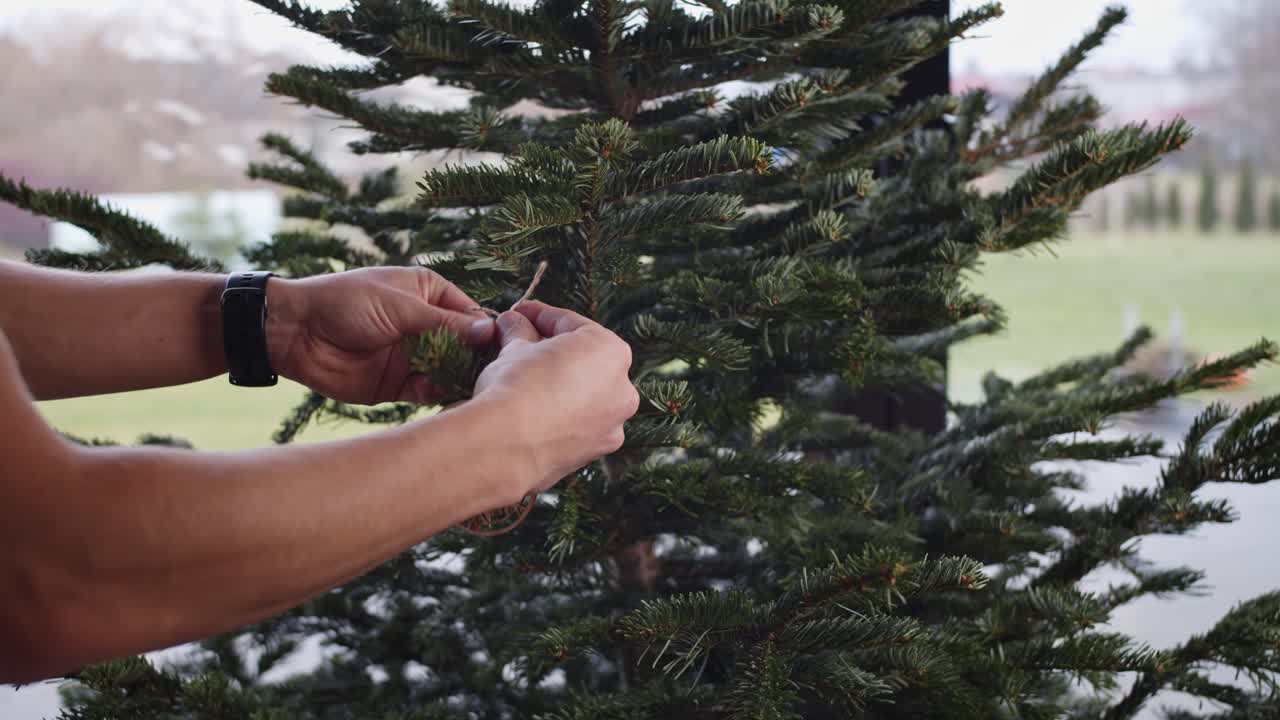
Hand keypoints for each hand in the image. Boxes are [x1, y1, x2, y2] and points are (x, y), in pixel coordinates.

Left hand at [265, 267, 495, 403]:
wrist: (295, 332)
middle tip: (490, 377)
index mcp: (432, 295)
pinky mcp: (399, 385)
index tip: (503, 351)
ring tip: (469, 389)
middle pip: (467, 348)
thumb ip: (444, 323)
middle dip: (477, 362)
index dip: (488, 334)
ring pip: (450, 373)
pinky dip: (435, 396)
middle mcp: (428, 326)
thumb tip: (490, 332)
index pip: (473, 316)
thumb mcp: (400, 306)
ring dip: (458, 381)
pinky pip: (427, 393)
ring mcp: (414, 356)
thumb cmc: (346, 302)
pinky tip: (440, 397)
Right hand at [471, 301, 638, 495]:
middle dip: (551, 352)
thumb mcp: (514, 348)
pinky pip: (577, 425)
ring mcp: (613, 425)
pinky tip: (532, 414)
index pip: (570, 324)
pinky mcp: (595, 454)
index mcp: (612, 351)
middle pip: (583, 361)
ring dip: (558, 386)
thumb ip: (519, 331)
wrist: (505, 445)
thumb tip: (513, 323)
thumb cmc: (515, 385)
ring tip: (524, 382)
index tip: (517, 314)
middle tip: (517, 346)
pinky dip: (559, 417)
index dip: (538, 316)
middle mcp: (623, 389)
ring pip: (583, 397)